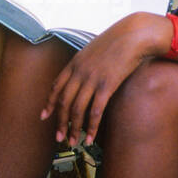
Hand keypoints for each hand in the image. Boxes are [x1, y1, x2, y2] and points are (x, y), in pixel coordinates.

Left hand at [41, 13, 173, 145]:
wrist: (133, 34)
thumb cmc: (117, 41)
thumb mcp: (94, 49)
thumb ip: (86, 63)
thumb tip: (84, 75)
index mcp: (74, 63)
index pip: (56, 87)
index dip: (49, 103)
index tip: (44, 117)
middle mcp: (79, 72)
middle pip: (64, 102)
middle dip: (59, 122)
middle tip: (58, 138)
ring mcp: (92, 79)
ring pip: (77, 110)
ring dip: (73, 129)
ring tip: (73, 142)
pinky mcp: (107, 85)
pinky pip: (95, 111)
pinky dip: (91, 127)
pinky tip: (90, 138)